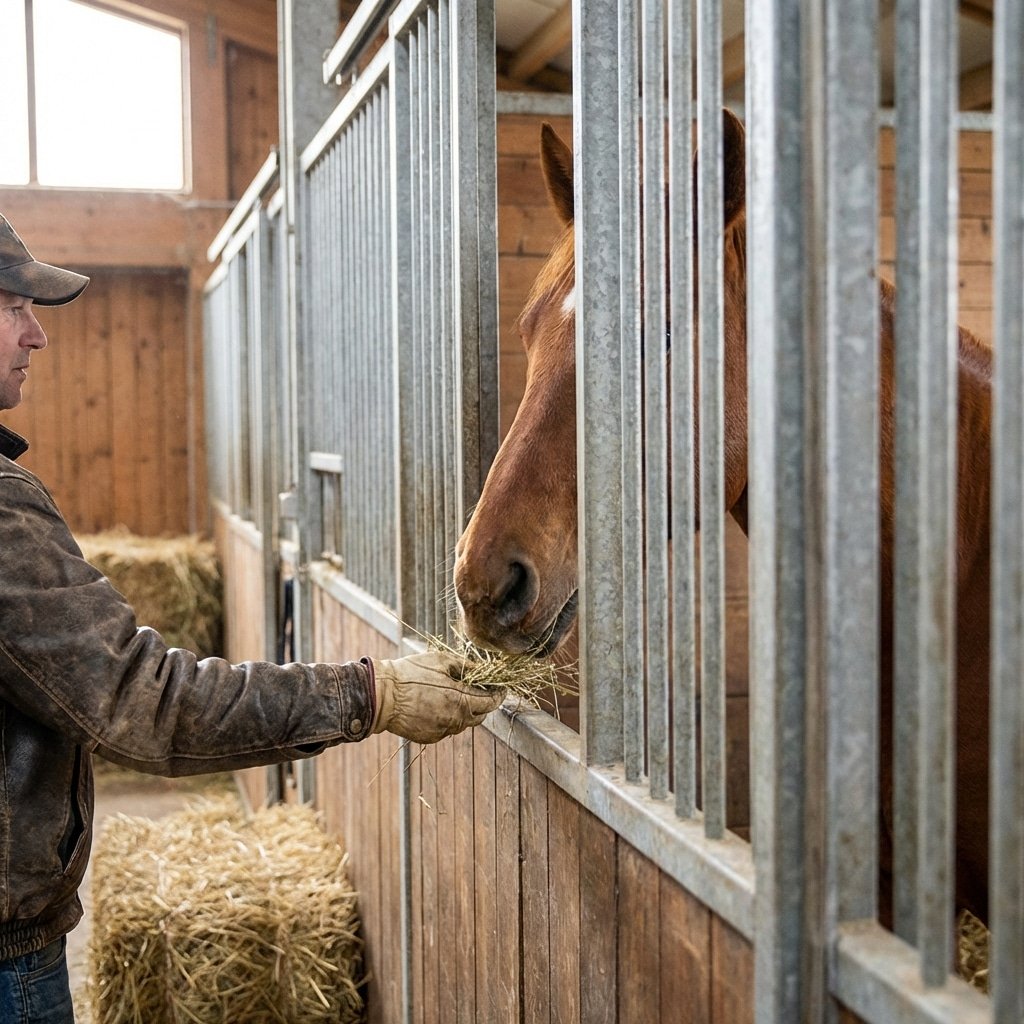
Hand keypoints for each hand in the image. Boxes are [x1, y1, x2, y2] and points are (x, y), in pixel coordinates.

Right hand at [369, 651, 504, 743]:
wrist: (382, 696)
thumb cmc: (409, 674)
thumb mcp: (439, 661)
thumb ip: (464, 666)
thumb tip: (480, 669)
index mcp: (459, 700)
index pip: (490, 702)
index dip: (499, 694)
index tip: (501, 688)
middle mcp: (454, 720)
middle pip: (480, 716)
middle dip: (485, 704)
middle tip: (482, 690)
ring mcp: (441, 731)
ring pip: (463, 723)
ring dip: (466, 711)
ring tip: (457, 695)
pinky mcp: (429, 738)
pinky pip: (447, 728)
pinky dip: (449, 719)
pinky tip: (439, 705)